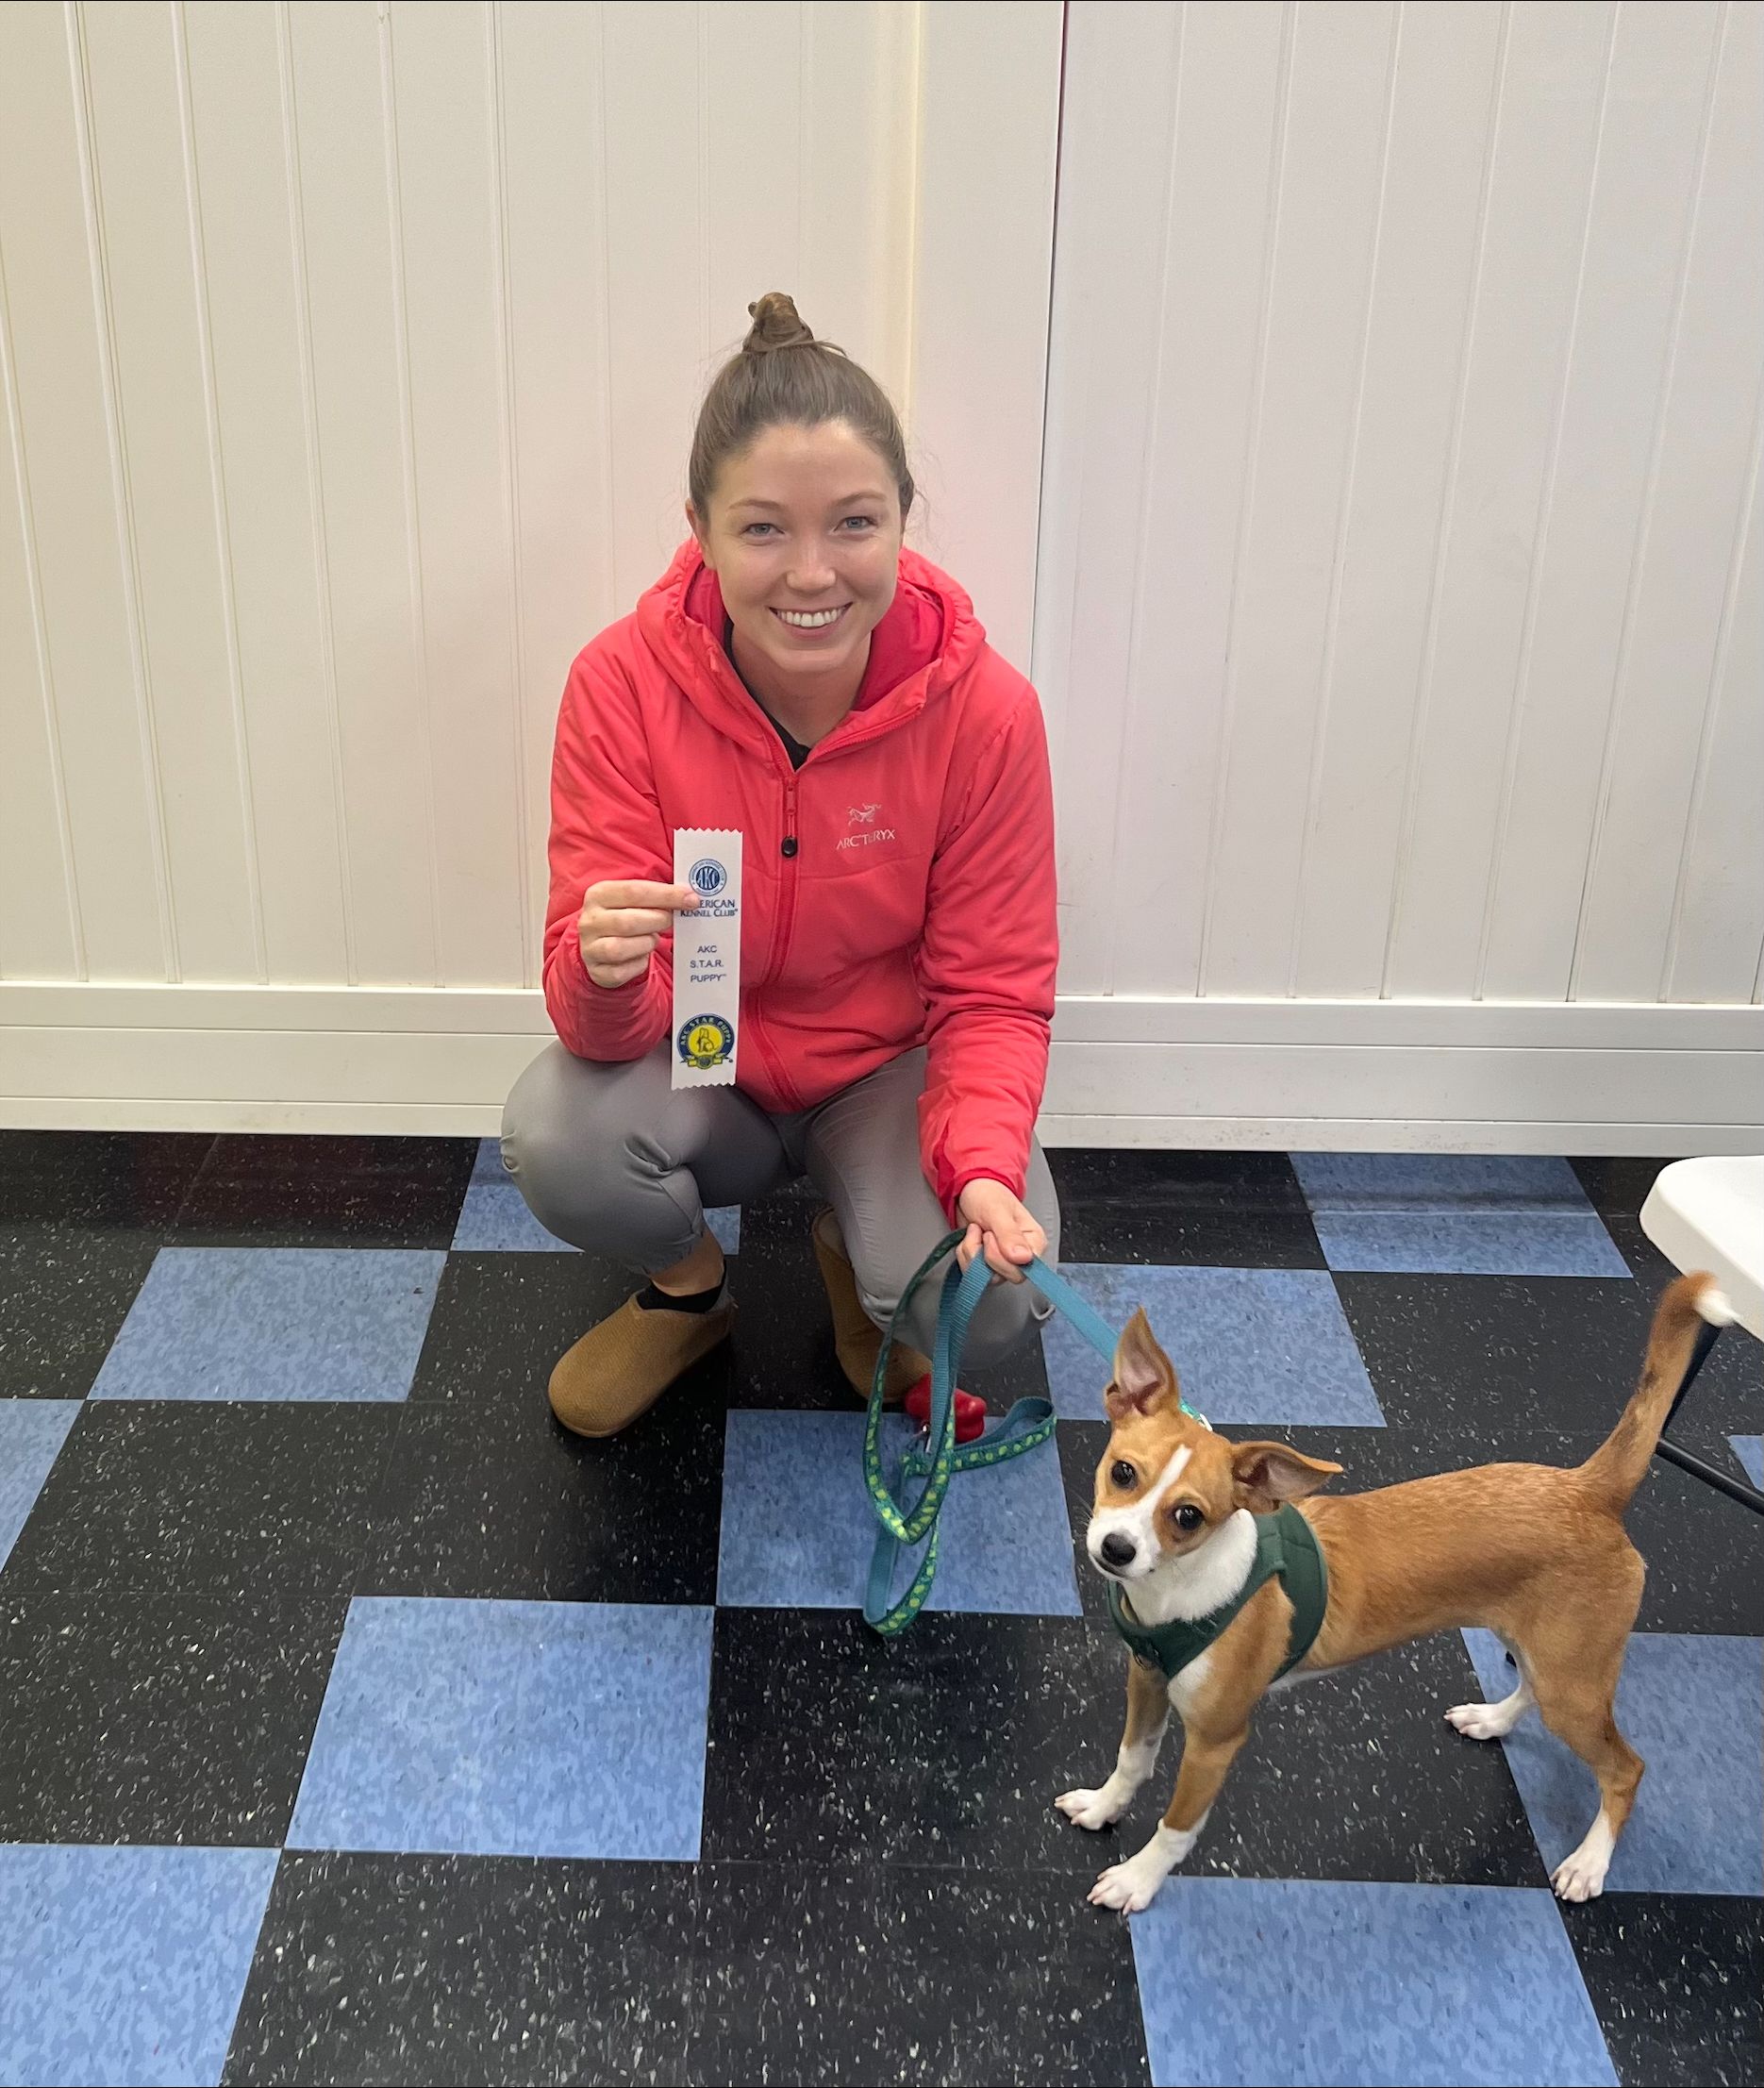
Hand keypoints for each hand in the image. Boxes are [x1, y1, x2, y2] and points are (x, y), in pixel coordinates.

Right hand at [577, 880, 697, 989]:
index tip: (691, 899)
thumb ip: (655, 896)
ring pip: (621, 948)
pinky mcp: (597, 972)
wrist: (598, 946)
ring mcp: (590, 948)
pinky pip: (622, 971)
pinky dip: (639, 964)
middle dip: (658, 921)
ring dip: (647, 943)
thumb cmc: (624, 918)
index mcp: (599, 895)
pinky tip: (642, 956)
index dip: (666, 895)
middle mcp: (590, 921)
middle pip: (629, 922)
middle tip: (672, 920)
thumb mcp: (632, 900)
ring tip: (654, 938)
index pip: (634, 891)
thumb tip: (689, 897)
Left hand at [956, 1178, 1046, 1283]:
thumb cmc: (989, 1195)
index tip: (990, 1236)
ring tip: (976, 1230)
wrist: (970, 1191)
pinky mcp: (987, 1265)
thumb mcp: (997, 1211)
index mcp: (1034, 1242)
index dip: (1001, 1259)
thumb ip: (1010, 1235)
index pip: (1023, 1270)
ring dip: (972, 1253)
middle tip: (983, 1232)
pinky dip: (965, 1255)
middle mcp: (1022, 1257)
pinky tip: (971, 1238)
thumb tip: (1024, 1258)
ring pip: (986, 1277)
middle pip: (1005, 1276)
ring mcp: (1004, 1262)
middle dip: (984, 1254)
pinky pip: (973, 1273)